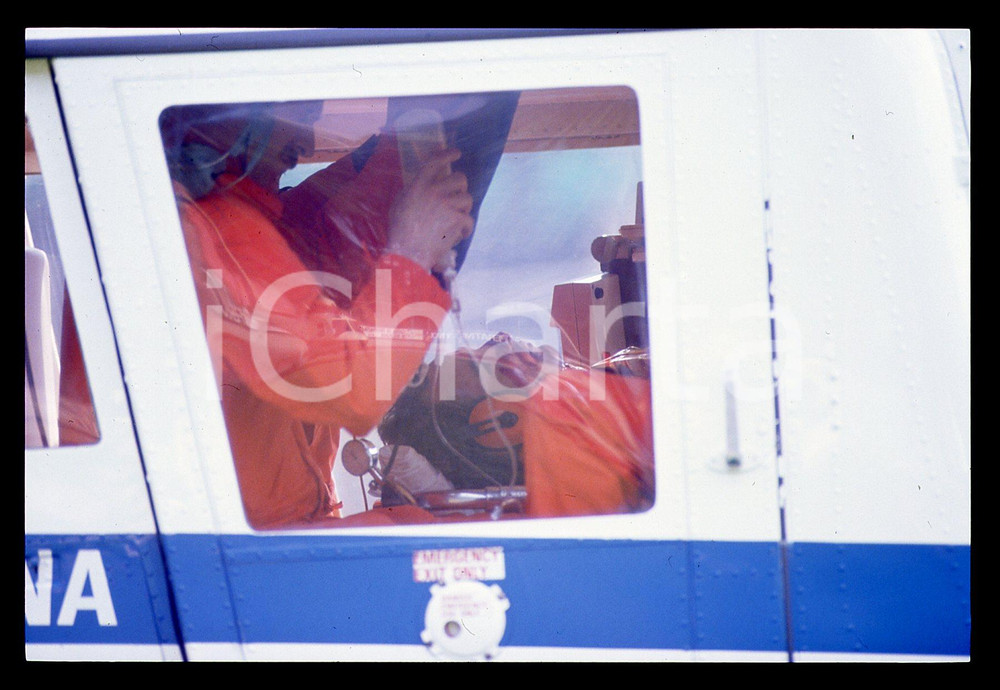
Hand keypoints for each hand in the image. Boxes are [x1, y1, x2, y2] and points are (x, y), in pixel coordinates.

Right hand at [385, 148, 473, 271]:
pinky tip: (459, 234)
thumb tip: (423, 185)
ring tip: (455, 220)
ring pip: (467, 199)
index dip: (447, 155)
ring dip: (463, 209)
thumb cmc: (400, 232)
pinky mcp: (457, 219)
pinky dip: (466, 228)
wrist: (408, 254)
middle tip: (456, 199)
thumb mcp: (398, 205)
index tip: (456, 153)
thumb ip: (411, 192)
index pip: (434, 163)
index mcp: (417, 186)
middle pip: (459, 179)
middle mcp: (433, 191)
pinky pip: (469, 219)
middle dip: (461, 188)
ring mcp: (447, 205)